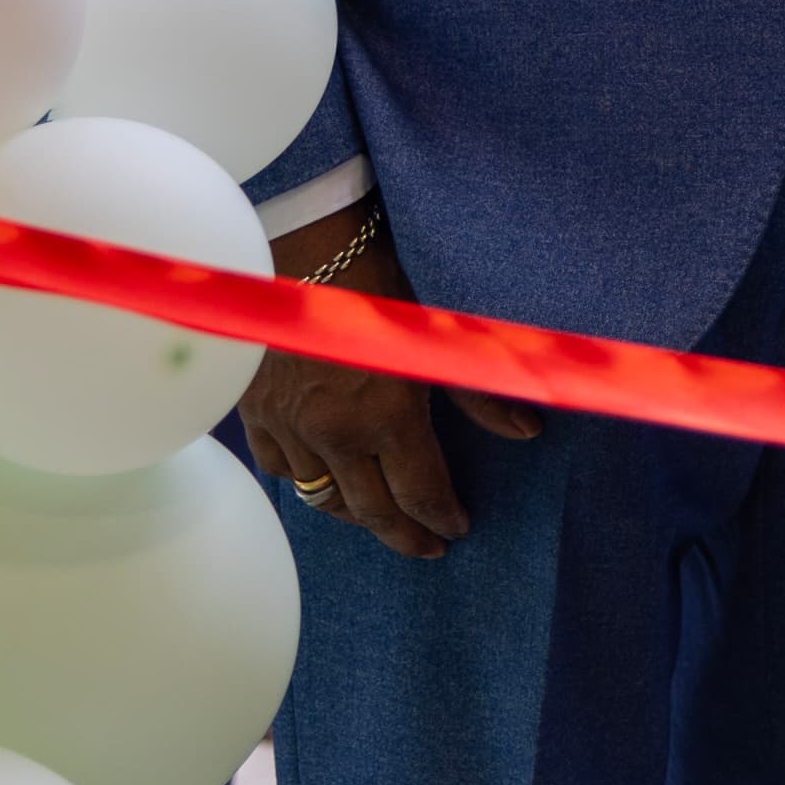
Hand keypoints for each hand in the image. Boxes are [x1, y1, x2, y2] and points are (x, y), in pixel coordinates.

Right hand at [242, 215, 542, 557]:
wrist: (300, 237)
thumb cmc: (379, 274)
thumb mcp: (439, 329)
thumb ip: (481, 387)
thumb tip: (528, 429)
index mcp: (387, 413)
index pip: (420, 491)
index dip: (441, 517)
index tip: (458, 528)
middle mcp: (335, 431)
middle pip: (370, 510)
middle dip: (404, 534)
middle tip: (428, 547)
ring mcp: (289, 424)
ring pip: (320, 497)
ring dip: (354, 516)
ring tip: (380, 522)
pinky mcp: (255, 409)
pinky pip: (278, 467)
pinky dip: (303, 482)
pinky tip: (321, 481)